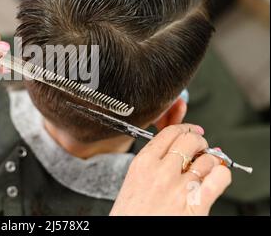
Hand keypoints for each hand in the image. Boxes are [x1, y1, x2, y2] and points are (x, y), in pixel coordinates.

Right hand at [110, 124, 231, 215]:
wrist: (131, 235)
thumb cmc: (130, 214)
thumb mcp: (133, 180)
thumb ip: (151, 163)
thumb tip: (174, 150)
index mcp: (143, 163)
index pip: (169, 133)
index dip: (185, 128)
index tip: (190, 130)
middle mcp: (161, 171)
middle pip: (189, 139)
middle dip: (199, 140)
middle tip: (200, 146)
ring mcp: (179, 187)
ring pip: (206, 158)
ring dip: (210, 159)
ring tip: (206, 165)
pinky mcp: (196, 204)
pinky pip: (219, 178)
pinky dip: (221, 173)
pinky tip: (216, 176)